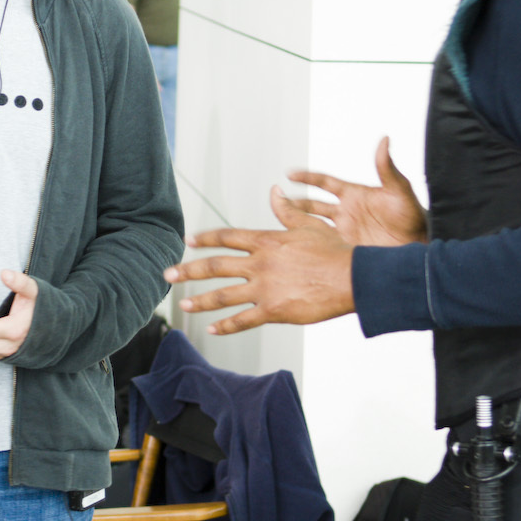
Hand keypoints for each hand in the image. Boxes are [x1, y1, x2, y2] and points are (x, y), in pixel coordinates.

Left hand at [164, 185, 355, 334]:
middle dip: (188, 270)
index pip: (227, 237)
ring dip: (200, 301)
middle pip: (215, 266)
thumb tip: (275, 190)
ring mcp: (265, 288)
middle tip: (168, 274)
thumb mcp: (309, 225)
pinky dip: (226, 326)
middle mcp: (260, 263)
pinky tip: (211, 330)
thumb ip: (287, 210)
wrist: (353, 277)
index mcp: (267, 241)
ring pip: (223, 295)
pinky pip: (243, 320)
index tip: (188, 241)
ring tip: (183, 305)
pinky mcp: (274, 311)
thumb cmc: (335, 250)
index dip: (205, 239)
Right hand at [284, 137, 425, 246]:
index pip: (324, 182)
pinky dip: (309, 246)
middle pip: (311, 205)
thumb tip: (384, 140)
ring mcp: (344, 232)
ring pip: (311, 225)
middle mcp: (345, 213)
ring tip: (277, 222)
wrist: (420, 246)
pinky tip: (296, 247)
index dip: (307, 177)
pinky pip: (322, 247)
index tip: (289, 174)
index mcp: (354, 194)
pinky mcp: (346, 250)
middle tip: (275, 197)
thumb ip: (387, 167)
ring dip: (295, 222)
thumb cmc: (414, 217)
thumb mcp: (399, 190)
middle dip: (291, 201)